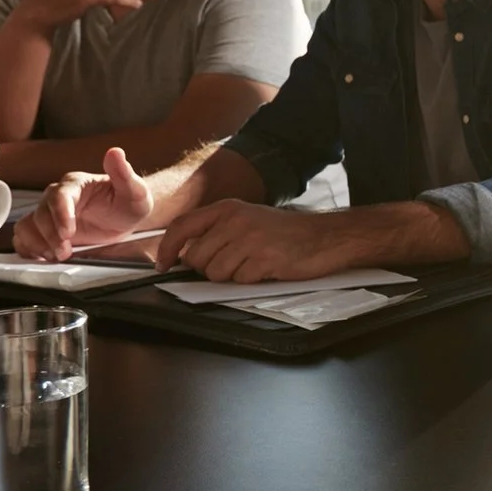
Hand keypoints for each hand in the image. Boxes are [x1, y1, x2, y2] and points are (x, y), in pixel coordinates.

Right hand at [14, 146, 152, 258]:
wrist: (126, 217)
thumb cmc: (128, 202)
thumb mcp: (134, 190)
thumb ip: (124, 174)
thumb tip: (116, 152)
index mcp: (76, 185)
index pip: (60, 196)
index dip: (61, 214)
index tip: (68, 233)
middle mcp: (58, 197)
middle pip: (41, 213)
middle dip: (51, 235)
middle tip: (65, 251)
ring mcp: (50, 215)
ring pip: (28, 225)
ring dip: (37, 243)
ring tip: (55, 256)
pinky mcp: (46, 231)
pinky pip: (25, 237)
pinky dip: (28, 248)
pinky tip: (43, 257)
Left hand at [157, 200, 353, 283]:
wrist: (327, 236)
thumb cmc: (288, 232)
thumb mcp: (249, 220)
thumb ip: (218, 231)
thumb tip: (186, 254)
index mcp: (228, 209)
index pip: (182, 227)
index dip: (168, 249)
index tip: (164, 264)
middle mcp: (235, 221)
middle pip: (197, 258)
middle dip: (209, 269)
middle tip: (234, 265)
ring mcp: (249, 240)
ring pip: (215, 273)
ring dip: (231, 277)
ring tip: (253, 265)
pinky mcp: (263, 260)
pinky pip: (240, 280)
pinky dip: (251, 281)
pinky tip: (267, 269)